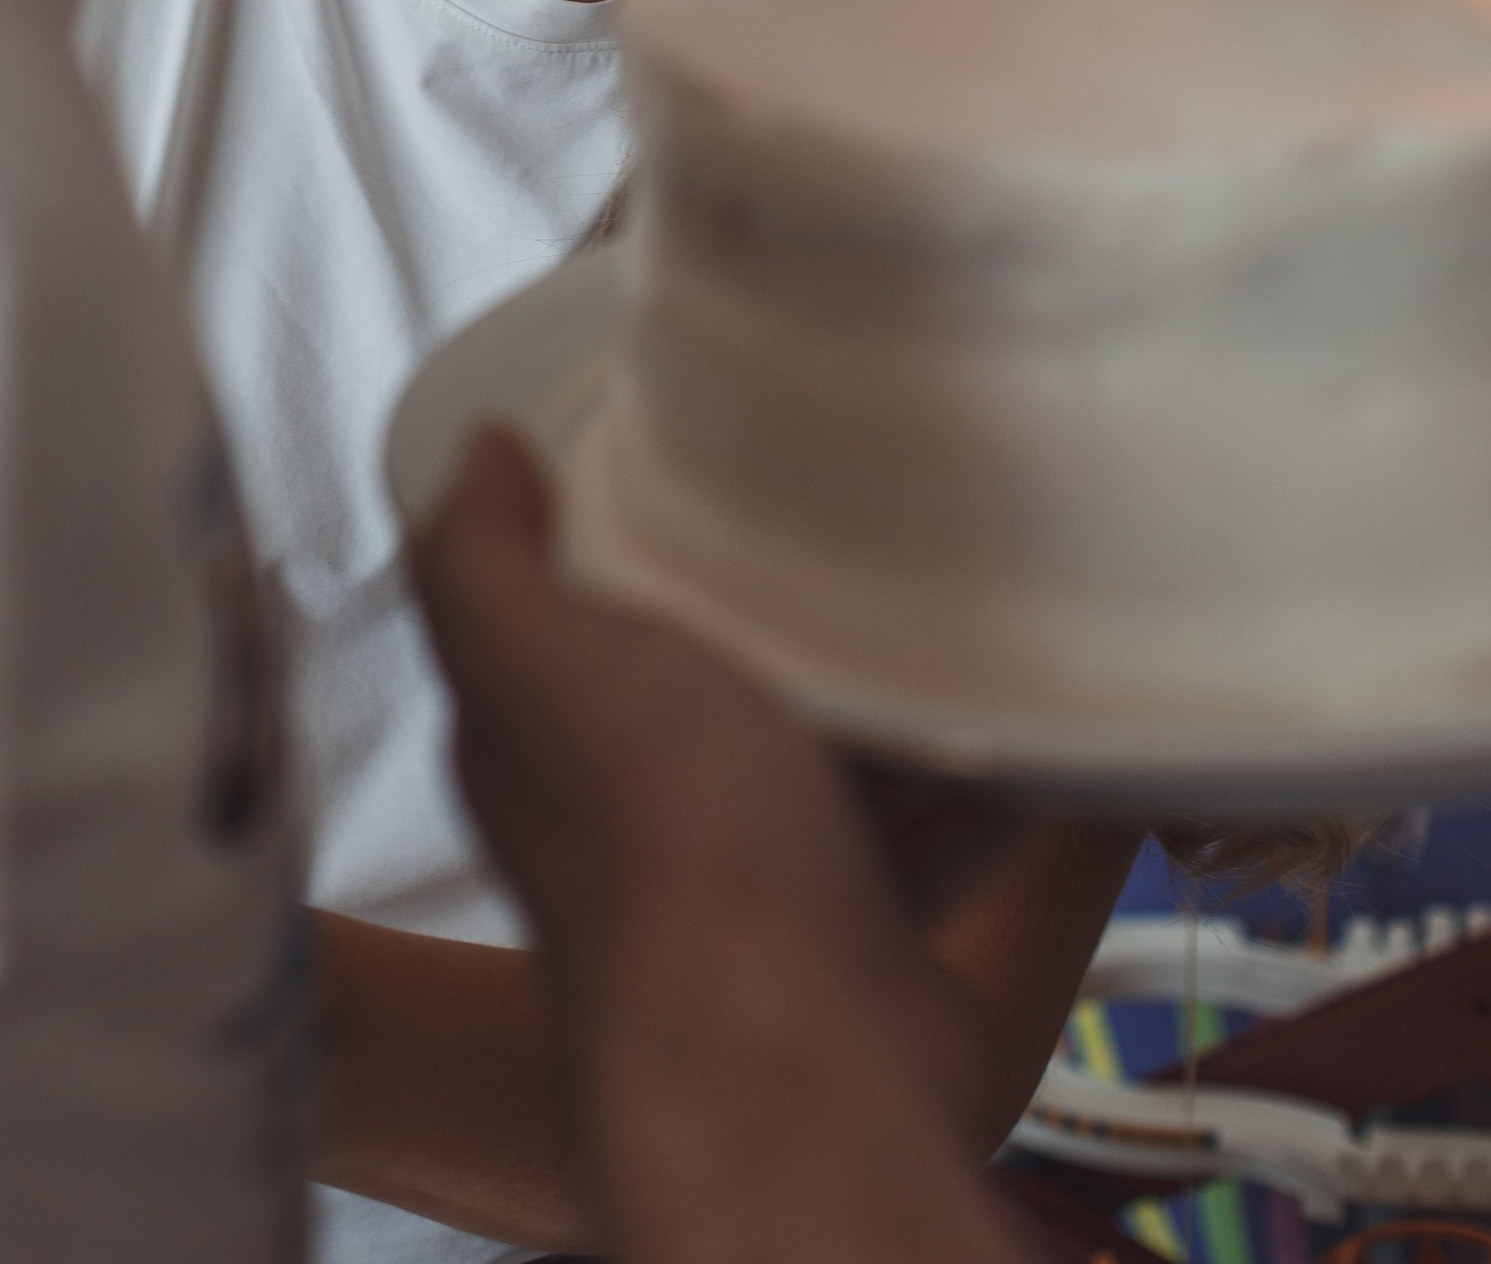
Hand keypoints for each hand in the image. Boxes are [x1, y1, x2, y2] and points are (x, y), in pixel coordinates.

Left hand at [412, 428, 1022, 1263]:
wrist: (792, 1046)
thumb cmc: (657, 849)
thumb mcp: (531, 656)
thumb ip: (480, 559)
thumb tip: (474, 456)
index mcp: (548, 739)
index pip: (560, 617)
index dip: (604, 534)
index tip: (678, 445)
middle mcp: (645, 812)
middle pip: (709, 676)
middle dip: (770, 606)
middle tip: (845, 503)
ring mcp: (759, 878)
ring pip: (830, 751)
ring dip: (887, 689)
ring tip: (949, 590)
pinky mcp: (866, 928)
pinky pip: (937, 828)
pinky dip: (981, 776)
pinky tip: (1016, 713)